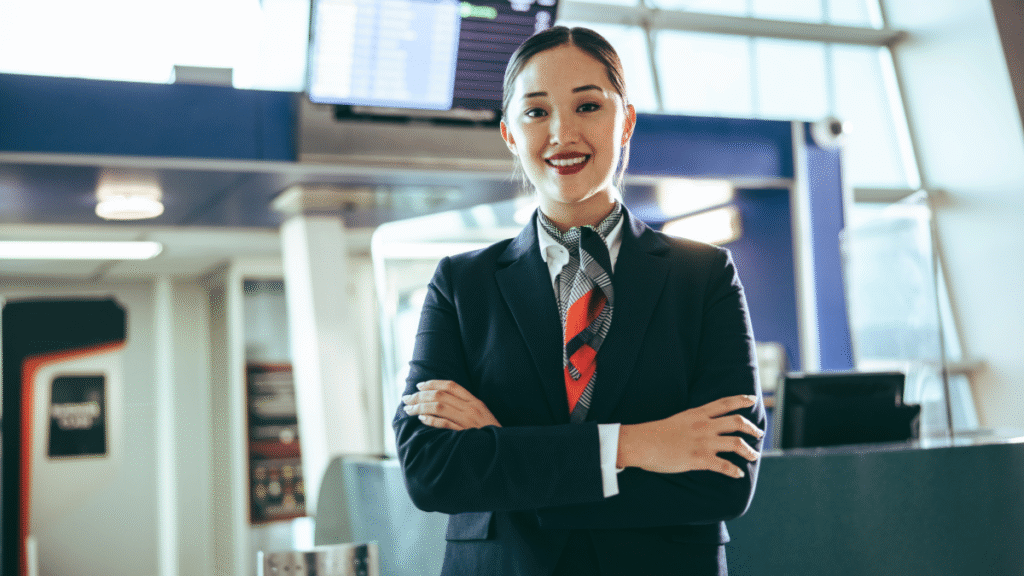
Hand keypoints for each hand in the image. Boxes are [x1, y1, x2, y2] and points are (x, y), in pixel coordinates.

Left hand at [402, 380, 501, 430]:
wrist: (503, 449)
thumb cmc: (490, 433)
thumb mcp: (481, 415)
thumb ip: (465, 406)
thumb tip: (441, 400)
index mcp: (475, 401)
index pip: (451, 385)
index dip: (433, 383)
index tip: (419, 385)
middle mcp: (471, 408)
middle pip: (441, 395)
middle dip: (420, 395)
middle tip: (407, 398)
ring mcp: (468, 421)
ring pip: (439, 407)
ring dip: (420, 407)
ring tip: (408, 409)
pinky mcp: (465, 434)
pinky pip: (444, 424)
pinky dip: (431, 420)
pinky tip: (421, 419)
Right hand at [618, 395, 762, 477]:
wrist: (642, 443)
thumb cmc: (654, 433)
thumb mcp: (678, 420)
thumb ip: (693, 421)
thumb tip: (702, 426)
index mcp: (697, 414)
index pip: (724, 403)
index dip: (740, 400)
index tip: (751, 399)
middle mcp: (704, 425)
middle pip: (737, 422)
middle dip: (752, 428)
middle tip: (758, 433)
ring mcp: (703, 442)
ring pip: (736, 444)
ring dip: (749, 451)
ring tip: (753, 455)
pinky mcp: (700, 459)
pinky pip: (724, 465)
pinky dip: (734, 471)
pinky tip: (738, 474)